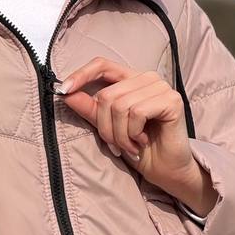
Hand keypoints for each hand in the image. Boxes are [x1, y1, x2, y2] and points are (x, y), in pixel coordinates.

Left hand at [55, 57, 217, 215]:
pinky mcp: (171, 100)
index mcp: (131, 79)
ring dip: (119, 134)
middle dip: (105, 127)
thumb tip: (66, 93)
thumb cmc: (138, 148)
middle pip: (107, 95)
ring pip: (120, 105)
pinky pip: (136, 113)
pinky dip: (133, 133)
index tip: (63, 90)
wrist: (166, 170)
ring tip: (130, 145)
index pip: (102, 65)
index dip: (81, 75)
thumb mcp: (108, 128)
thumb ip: (90, 109)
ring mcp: (161, 87)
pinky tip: (142, 141)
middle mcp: (147, 78)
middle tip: (116, 144)